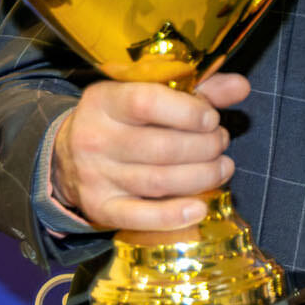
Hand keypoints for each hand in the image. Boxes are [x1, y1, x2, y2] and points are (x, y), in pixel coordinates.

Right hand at [50, 72, 247, 229]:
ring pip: (159, 181)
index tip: (211, 118)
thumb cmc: (122, 119)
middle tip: (221, 143)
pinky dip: (173, 216)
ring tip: (222, 168)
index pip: (147, 102)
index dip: (189, 112)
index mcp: (105, 101)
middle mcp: (95, 138)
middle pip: (162, 147)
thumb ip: (198, 89)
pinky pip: (139, 217)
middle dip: (206, 146)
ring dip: (202, 176)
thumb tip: (240, 87)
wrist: (64, 156)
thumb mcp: (150, 93)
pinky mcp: (99, 208)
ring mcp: (95, 176)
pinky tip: (199, 207)